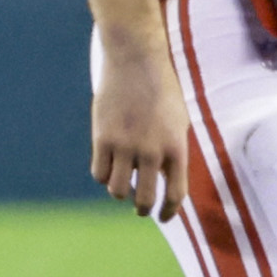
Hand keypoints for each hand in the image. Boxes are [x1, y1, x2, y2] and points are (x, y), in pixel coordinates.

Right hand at [92, 26, 189, 222]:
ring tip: (122, 183)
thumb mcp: (177, 122)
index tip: (163, 217)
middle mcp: (152, 150)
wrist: (136, 60)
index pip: (176, 195)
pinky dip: (102, 175)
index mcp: (176, 147)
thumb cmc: (161, 90)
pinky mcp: (102, 137)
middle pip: (144, 198)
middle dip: (142, 208)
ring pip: (117, 189)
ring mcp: (125, 145)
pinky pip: (98, 173)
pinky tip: (108, 167)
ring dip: (120, 191)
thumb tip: (161, 183)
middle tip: (140, 207)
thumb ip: (172, 153)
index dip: (169, 212)